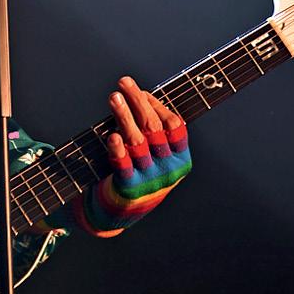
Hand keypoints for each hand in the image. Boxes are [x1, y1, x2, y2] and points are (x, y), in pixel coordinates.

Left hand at [74, 75, 191, 235]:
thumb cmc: (139, 171)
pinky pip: (124, 165)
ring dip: (124, 116)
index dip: (157, 106)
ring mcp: (150, 179)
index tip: (141, 91)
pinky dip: (118, 150)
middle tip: (123, 82)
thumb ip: (151, 128)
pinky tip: (112, 136)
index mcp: (180, 158)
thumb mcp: (153, 153)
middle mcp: (169, 169)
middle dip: (138, 102)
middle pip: (154, 128)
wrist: (122, 211)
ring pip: (138, 142)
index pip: (174, 125)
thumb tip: (138, 93)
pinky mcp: (129, 188)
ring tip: (113, 97)